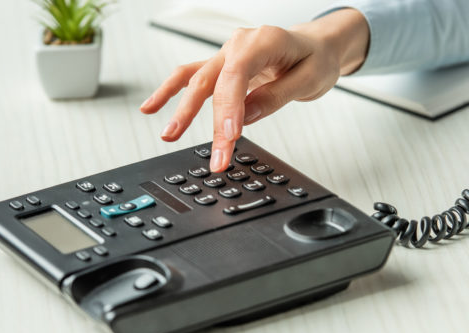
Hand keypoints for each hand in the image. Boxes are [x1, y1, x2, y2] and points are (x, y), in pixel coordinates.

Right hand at [140, 9, 368, 172]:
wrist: (316, 46)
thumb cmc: (315, 58)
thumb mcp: (309, 78)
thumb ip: (275, 96)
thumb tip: (245, 115)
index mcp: (264, 40)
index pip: (239, 73)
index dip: (230, 106)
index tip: (230, 135)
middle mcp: (240, 44)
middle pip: (215, 82)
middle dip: (211, 123)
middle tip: (214, 155)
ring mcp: (227, 53)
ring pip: (197, 79)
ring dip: (181, 108)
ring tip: (169, 134)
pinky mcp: (221, 66)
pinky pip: (190, 76)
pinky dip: (170, 91)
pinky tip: (152, 107)